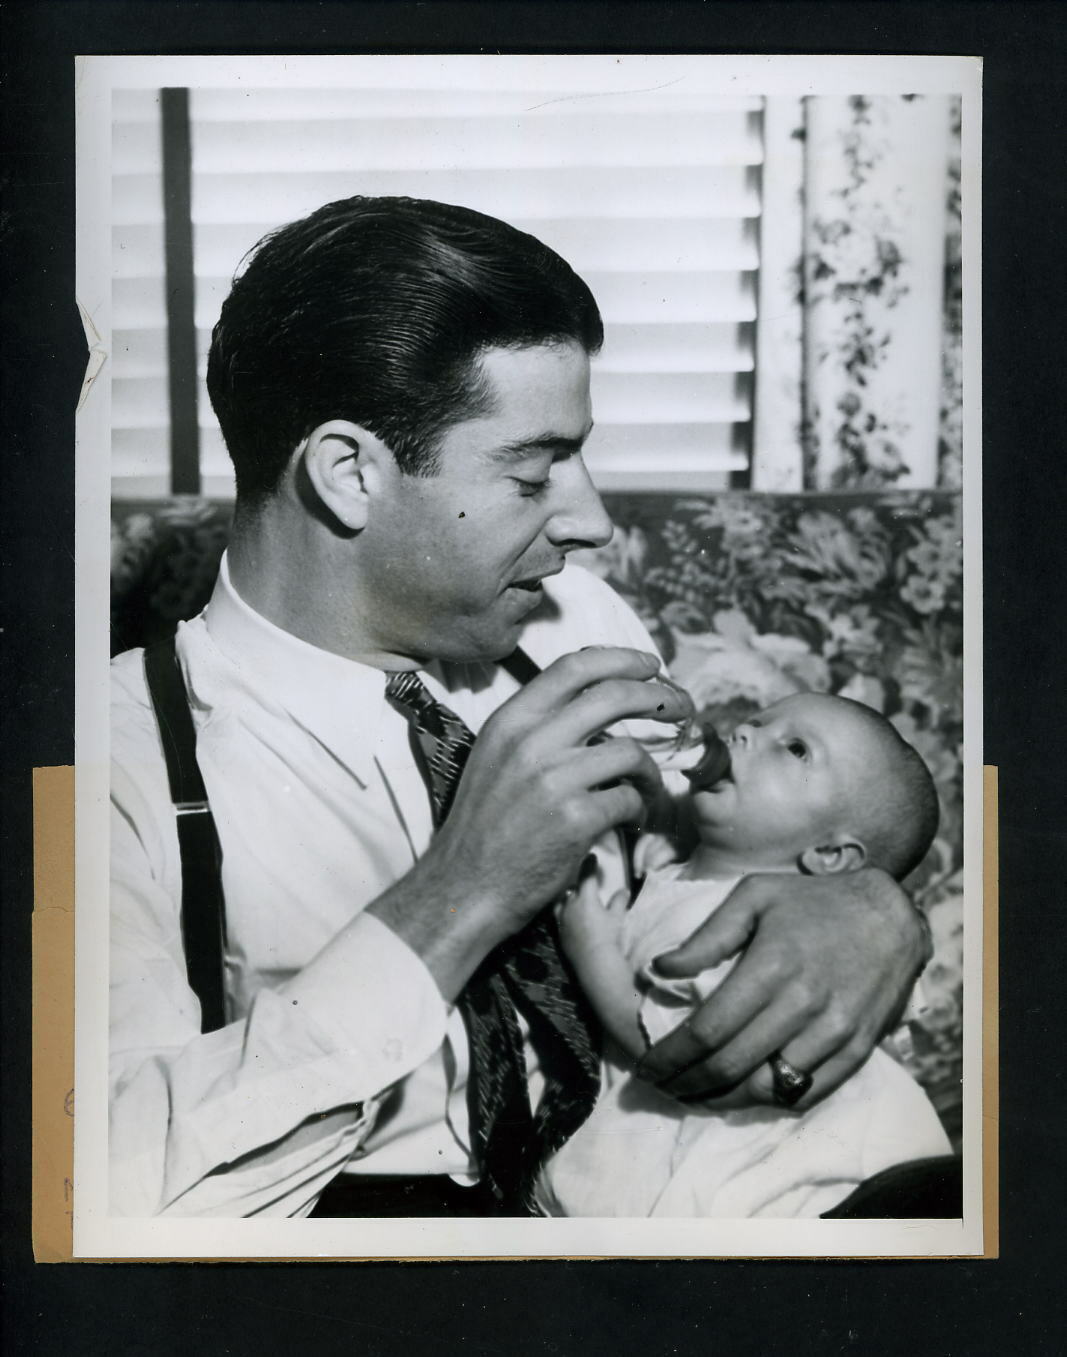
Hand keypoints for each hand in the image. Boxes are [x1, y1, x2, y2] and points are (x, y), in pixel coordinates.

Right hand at [373, 647, 691, 996]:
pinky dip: (640, 809)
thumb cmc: (485, 825)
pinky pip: (629, 799)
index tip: (650, 665)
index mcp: (511, 720)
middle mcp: (531, 741)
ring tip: (650, 787)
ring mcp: (554, 780)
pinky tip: (633, 820)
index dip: (621, 660)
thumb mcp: (496, 758)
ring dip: (651, 769)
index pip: (575, 667)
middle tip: (681, 707)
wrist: (464, 886)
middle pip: (614, 695)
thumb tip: (596, 705)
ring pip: (630, 751)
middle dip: (659, 696)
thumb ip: (538, 728)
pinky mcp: (575, 819)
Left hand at [558, 873, 629, 967]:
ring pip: (562, 902)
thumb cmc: (608, 936)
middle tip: (585, 883)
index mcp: (585, 897)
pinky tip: (569, 917)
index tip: (592, 856)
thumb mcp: (617, 917)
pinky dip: (564, 913)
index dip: (590, 864)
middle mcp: (570, 904)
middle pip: (573, 888)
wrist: (593, 961)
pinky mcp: (559, 932)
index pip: (587, 875)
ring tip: (574, 899)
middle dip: (579, 885)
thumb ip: (618, 902)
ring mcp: (562, 918)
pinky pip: (559, 917)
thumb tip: (624, 891)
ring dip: (568, 898)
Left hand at [633, 868, 930, 1108]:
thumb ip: (707, 936)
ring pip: (766, 1088)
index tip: (646, 1068)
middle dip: (686, 1084)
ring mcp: (834, 1033)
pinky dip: (768, 1100)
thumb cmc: (812, 901)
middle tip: (660, 1087)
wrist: (889, 915)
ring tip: (692, 1095)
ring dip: (722, 1100)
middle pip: (731, 1066)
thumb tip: (660, 969)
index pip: (708, 1030)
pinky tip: (741, 1095)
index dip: (671, 1057)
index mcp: (771, 966)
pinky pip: (806, 1094)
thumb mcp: (754, 896)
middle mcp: (802, 1005)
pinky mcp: (857, 1051)